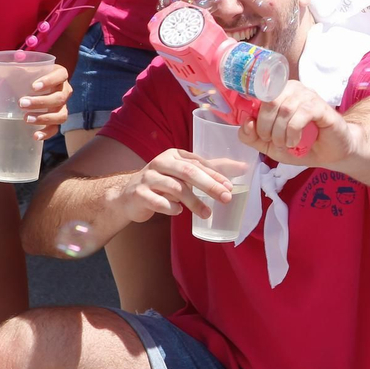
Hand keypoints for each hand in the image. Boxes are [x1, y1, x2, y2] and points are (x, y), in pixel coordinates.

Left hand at [0, 63, 72, 141]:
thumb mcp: (14, 72)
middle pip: (59, 97)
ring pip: (60, 114)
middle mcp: (64, 90)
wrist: (34, 87)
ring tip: (26, 119)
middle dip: (41, 102)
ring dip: (44, 118)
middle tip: (21, 103)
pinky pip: (56, 128)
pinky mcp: (57, 119)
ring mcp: (62, 106)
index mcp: (57, 74)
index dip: (49, 80)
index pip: (60, 75)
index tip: (33, 86)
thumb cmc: (25, 77)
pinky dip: (47, 133)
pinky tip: (35, 136)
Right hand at [115, 148, 235, 223]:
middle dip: (209, 185)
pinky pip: (159, 202)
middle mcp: (160, 162)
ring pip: (175, 188)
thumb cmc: (162, 184)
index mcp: (174, 155)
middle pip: (189, 172)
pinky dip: (171, 208)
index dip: (216, 175)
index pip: (198, 163)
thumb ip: (210, 170)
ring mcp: (148, 177)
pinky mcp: (139, 193)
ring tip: (207, 214)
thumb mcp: (183, 174)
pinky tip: (178, 212)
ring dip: (194, 202)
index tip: (230, 187)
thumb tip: (242, 167)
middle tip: (225, 198)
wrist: (127, 197)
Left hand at [239, 79, 351, 166]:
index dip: (252, 114)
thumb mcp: (269, 145)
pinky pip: (301, 114)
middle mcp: (292, 89)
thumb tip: (246, 123)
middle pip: (269, 101)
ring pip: (284, 109)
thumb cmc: (301, 145)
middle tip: (272, 142)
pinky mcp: (321, 107)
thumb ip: (252, 136)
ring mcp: (308, 95)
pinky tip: (295, 141)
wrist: (330, 153)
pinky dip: (293, 131)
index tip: (256, 131)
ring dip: (280, 132)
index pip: (257, 95)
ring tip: (285, 144)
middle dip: (265, 127)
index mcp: (278, 93)